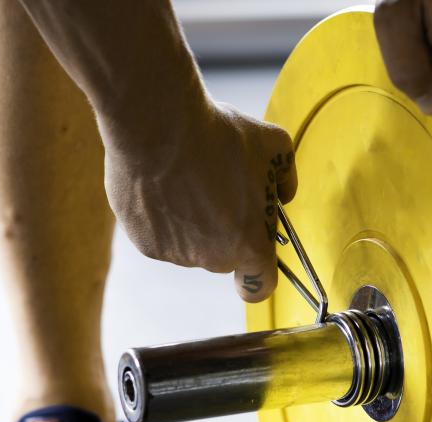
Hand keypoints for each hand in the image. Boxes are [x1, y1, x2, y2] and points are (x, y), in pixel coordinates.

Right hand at [103, 101, 297, 301]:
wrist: (159, 126)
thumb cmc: (219, 135)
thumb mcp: (274, 146)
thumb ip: (286, 179)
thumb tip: (283, 194)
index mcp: (250, 244)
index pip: (260, 286)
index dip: (258, 273)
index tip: (253, 256)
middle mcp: (213, 259)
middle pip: (224, 258)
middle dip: (225, 232)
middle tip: (219, 192)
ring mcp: (176, 255)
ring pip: (190, 245)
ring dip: (192, 222)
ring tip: (187, 180)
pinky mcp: (145, 243)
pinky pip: (160, 236)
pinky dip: (162, 216)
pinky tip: (161, 183)